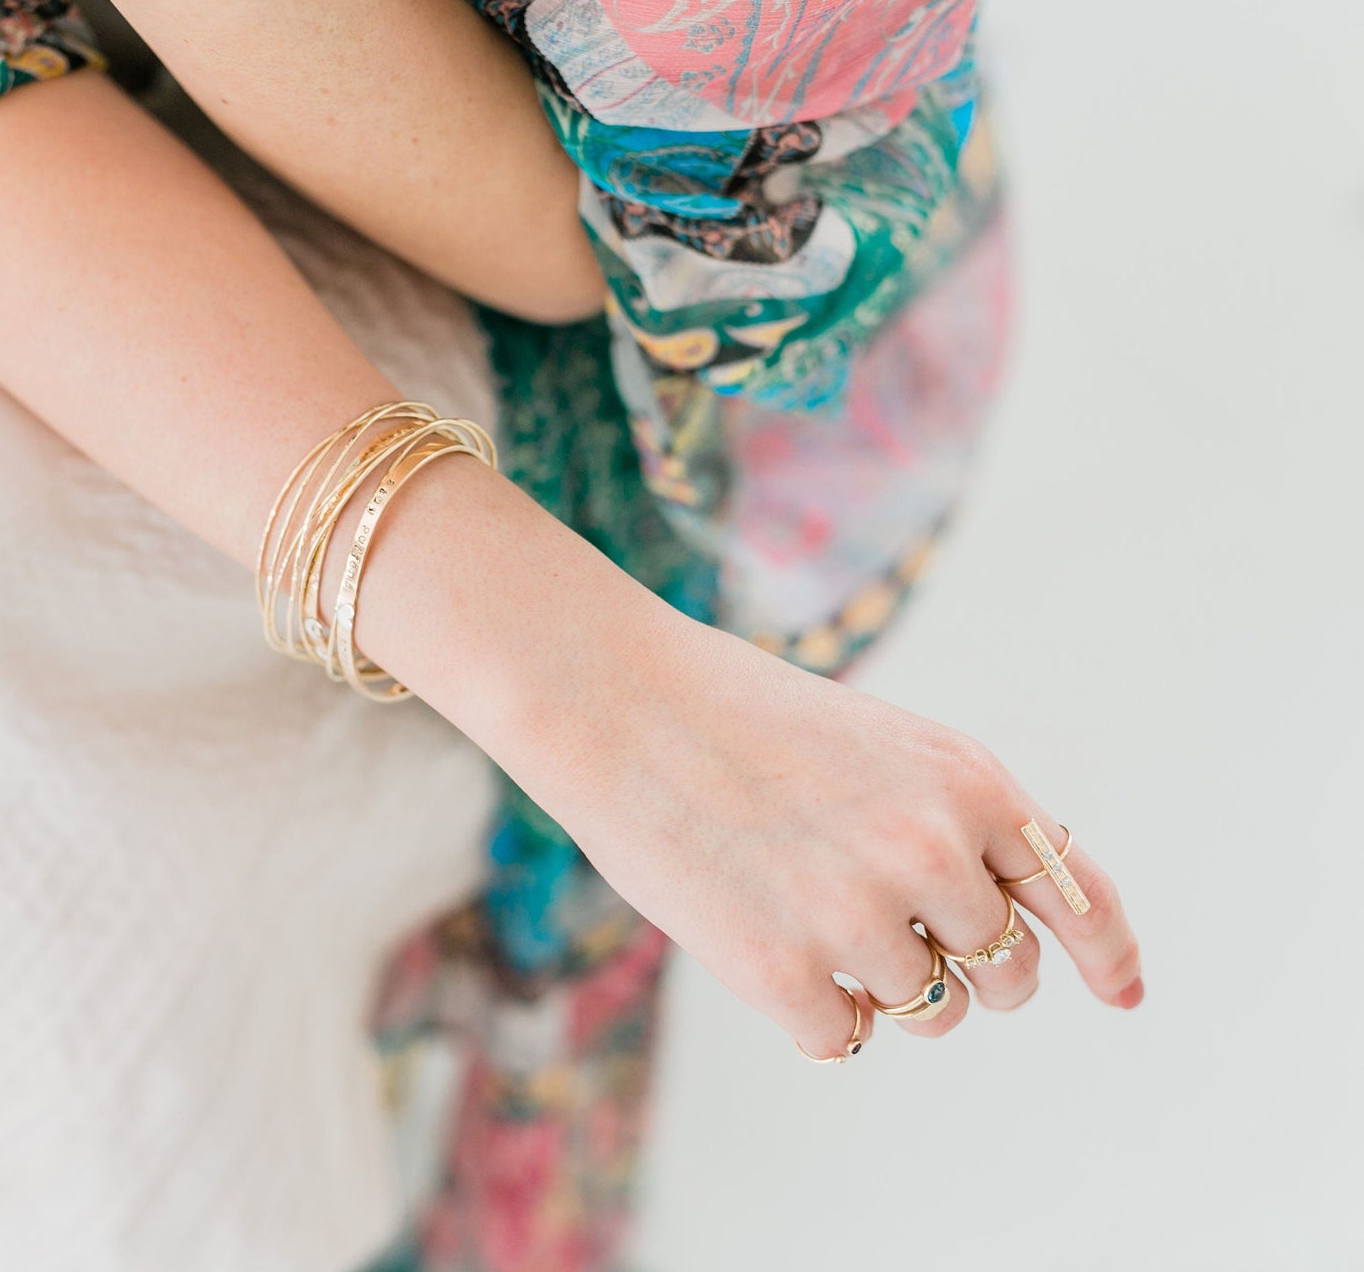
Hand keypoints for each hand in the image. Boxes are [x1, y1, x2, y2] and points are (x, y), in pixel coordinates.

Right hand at [495, 603, 1145, 1057]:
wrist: (615, 701)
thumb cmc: (745, 714)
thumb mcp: (886, 742)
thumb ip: (963, 821)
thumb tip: (1014, 932)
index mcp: (970, 782)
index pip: (1077, 895)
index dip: (1108, 955)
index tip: (1123, 994)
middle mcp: (932, 852)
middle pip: (1006, 974)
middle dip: (969, 969)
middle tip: (897, 932)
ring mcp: (856, 916)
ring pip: (930, 1013)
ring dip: (883, 985)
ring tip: (807, 912)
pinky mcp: (781, 972)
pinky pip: (845, 1038)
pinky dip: (816, 1012)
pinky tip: (766, 943)